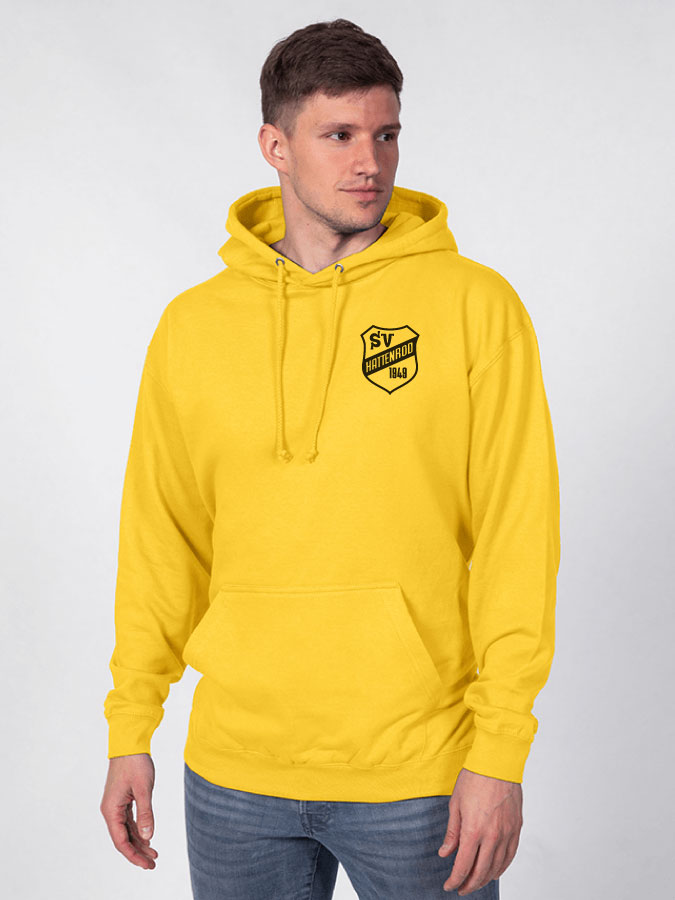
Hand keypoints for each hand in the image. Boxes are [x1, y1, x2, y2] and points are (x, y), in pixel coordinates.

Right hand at [100, 753, 158, 868]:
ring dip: (139, 842)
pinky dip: (138, 830)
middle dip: (137, 852)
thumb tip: (148, 837)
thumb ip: (145, 813)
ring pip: (126, 830)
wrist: (129, 743)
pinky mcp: (122, 799)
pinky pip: (128, 821)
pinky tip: (147, 837)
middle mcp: (110, 810)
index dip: (133, 855)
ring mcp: (115, 805)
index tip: (147, 864)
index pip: (120, 841)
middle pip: (123, 838)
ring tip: (154, 853)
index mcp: (111, 810)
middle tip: (153, 863)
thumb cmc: (135, 763)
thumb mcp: (144, 789)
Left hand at [438, 767, 521, 894]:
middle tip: (461, 888)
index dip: (455, 880)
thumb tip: (445, 853)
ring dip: (485, 878)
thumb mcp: (455, 804)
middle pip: (481, 871)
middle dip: (469, 884)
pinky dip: (502, 867)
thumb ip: (452, 832)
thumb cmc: (474, 778)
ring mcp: (507, 833)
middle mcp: (492, 836)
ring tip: (476, 882)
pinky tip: (495, 871)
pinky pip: (511, 855)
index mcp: (473, 830)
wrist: (497, 762)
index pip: (463, 866)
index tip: (449, 886)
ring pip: (497, 867)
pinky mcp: (516, 827)